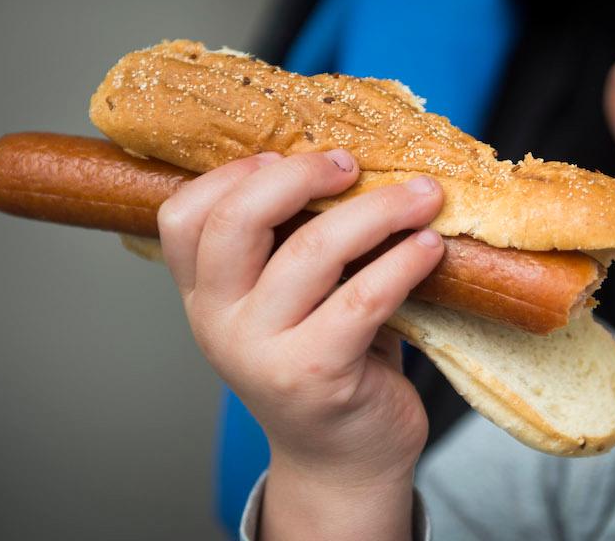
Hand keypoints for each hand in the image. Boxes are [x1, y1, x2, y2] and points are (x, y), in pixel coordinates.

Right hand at [158, 148, 443, 487]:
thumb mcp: (293, 303)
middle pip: (237, 221)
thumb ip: (294, 244)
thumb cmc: (329, 361)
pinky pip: (363, 299)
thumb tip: (348, 163)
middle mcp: (219, 323)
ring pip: (311, 252)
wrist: (345, 460)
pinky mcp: (316, 376)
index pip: (183, 216)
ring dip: (378, 212)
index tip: (288, 154)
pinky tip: (430, 247)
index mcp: (205, 296)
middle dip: (300, 176)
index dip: (232, 174)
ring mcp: (263, 353)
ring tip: (423, 197)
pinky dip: (403, 262)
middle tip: (352, 165)